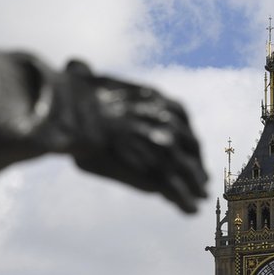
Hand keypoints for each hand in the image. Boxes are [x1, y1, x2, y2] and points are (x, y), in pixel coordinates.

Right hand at [65, 61, 207, 212]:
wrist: (76, 116)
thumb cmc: (71, 99)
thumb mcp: (83, 79)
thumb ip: (87, 76)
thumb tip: (74, 64)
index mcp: (156, 98)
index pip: (181, 118)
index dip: (185, 135)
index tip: (188, 146)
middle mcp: (167, 120)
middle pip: (190, 145)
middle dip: (196, 162)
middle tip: (201, 177)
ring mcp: (164, 146)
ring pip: (187, 170)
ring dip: (195, 185)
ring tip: (198, 197)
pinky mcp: (156, 169)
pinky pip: (175, 189)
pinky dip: (185, 201)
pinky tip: (190, 209)